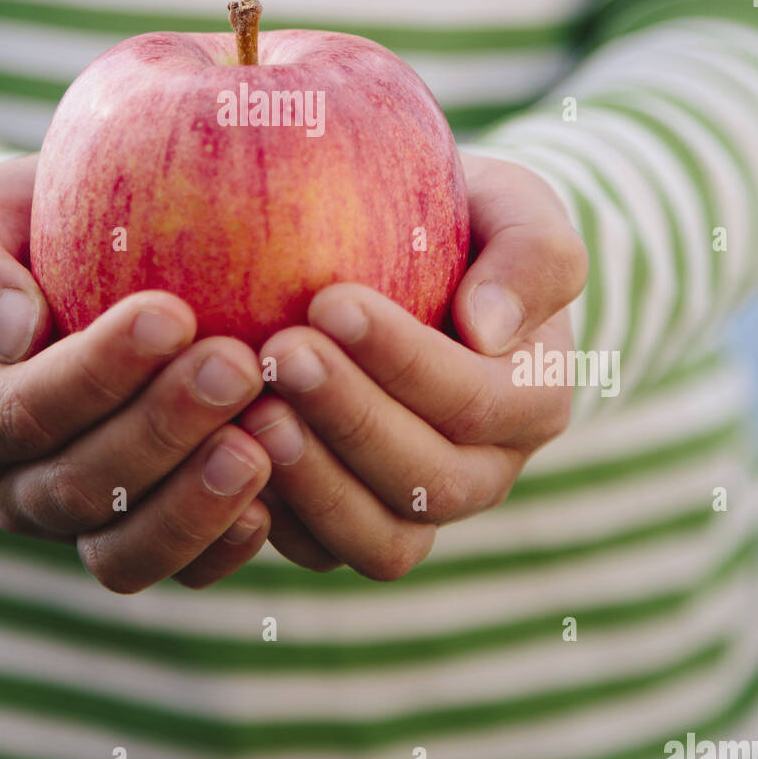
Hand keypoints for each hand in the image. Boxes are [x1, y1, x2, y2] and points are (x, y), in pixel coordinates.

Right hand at [0, 155, 272, 590]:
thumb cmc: (28, 230)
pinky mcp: (146, 538)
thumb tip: (14, 332)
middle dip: (162, 429)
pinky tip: (273, 502)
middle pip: (79, 485)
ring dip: (193, 504)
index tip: (172, 314)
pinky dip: (223, 546)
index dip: (96, 372)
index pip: (22, 409)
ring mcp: (82, 524)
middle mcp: (15, 484)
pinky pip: (180, 571)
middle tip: (239, 365)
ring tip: (260, 445)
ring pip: (124, 551)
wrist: (79, 268)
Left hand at [237, 153, 588, 578]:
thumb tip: (489, 328)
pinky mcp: (356, 524)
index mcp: (533, 398)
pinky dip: (277, 518)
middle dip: (349, 417)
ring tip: (252, 410)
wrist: (426, 264)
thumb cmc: (469, 223)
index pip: (475, 397)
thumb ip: (531, 253)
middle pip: (428, 478)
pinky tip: (224, 451)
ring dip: (313, 480)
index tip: (330, 301)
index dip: (402, 359)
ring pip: (380, 538)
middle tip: (279, 352)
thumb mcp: (516, 207)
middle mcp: (485, 470)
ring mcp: (420, 507)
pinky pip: (322, 551)